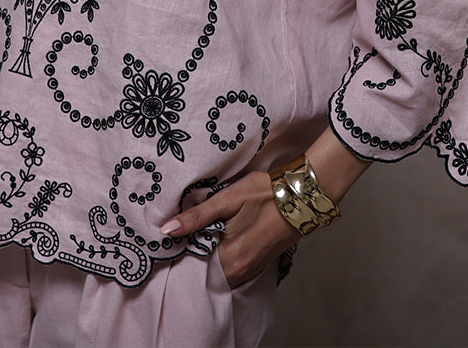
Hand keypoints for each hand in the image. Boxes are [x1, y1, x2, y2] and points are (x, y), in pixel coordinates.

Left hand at [159, 170, 299, 287]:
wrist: (301, 196)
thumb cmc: (264, 194)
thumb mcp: (227, 199)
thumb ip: (197, 217)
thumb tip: (166, 230)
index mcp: (229, 259)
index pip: (193, 269)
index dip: (180, 257)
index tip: (170, 245)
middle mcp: (240, 271)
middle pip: (206, 273)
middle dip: (192, 259)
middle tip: (181, 239)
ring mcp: (252, 269)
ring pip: (220, 272)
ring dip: (208, 259)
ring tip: (199, 239)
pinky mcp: (260, 263)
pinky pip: (234, 269)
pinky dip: (223, 260)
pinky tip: (220, 242)